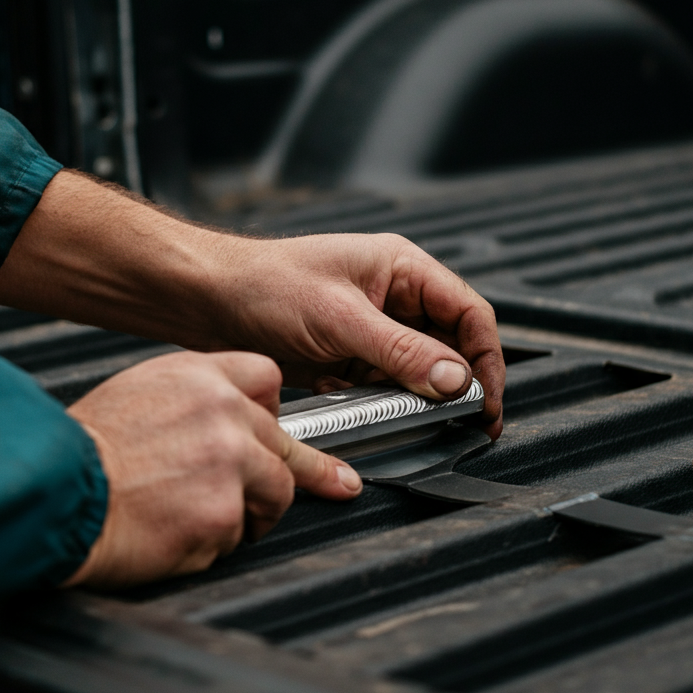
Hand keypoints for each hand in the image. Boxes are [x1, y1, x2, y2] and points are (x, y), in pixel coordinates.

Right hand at [63, 350, 361, 587]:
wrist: (55, 494)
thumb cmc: (84, 453)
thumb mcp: (139, 394)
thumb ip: (195, 402)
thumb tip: (233, 425)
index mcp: (199, 377)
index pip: (268, 379)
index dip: (273, 410)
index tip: (283, 430)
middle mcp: (222, 411)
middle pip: (283, 442)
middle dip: (289, 472)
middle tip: (334, 483)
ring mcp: (229, 461)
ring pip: (278, 491)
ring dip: (254, 512)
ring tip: (207, 520)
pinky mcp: (224, 512)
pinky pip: (241, 534)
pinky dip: (216, 543)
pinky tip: (177, 535)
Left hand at [199, 232, 504, 437]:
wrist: (207, 301)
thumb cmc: (266, 285)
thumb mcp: (341, 319)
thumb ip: (401, 352)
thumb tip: (455, 379)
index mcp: (402, 270)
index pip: (468, 313)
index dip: (486, 358)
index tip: (486, 401)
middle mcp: (393, 298)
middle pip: (448, 346)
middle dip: (452, 385)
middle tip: (462, 422)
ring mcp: (370, 329)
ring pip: (414, 372)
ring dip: (409, 396)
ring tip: (400, 414)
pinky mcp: (347, 356)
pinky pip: (379, 386)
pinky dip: (373, 401)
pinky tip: (349, 398)